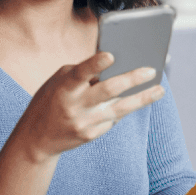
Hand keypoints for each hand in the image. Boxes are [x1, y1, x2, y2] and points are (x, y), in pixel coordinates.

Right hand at [9, 52, 164, 162]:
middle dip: (131, 79)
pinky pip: (113, 119)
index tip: (111, 55)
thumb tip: (113, 65)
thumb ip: (82, 73)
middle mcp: (75, 106)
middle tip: (150, 70)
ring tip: (159, 90)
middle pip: (107, 91)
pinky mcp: (91, 135)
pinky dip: (120, 109)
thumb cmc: (50, 101)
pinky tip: (131, 101)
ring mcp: (84, 123)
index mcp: (64, 88)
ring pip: (119, 109)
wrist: (36, 139)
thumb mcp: (58, 82)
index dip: (95, 65)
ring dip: (142, 98)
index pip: (80, 74)